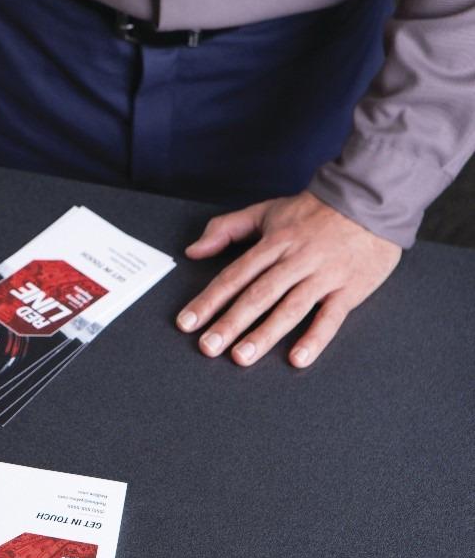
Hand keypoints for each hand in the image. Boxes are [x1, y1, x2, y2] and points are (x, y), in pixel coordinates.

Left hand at [176, 191, 401, 367]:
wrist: (371, 199)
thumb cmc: (313, 211)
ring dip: (264, 335)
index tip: (186, 323)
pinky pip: (331, 317)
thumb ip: (226, 229)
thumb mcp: (265, 211)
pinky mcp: (350, 289)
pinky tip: (297, 359)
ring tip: (241, 358)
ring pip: (290, 308)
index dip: (208, 300)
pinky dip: (315, 338)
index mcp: (272, 243)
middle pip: (257, 295)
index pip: (234, 276)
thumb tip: (193, 250)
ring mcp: (323, 276)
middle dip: (230, 323)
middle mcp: (295, 260)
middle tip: (207, 347)